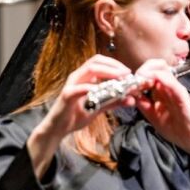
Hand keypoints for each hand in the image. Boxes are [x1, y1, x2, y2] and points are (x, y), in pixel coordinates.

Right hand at [28, 55, 134, 176]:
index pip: (101, 62)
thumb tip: (131, 99)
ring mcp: (72, 84)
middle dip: (114, 65)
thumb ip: (113, 102)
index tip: (128, 73)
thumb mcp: (98, 108)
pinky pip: (80, 88)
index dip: (116, 64)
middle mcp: (78, 77)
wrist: (58, 128)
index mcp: (85, 77)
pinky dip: (93, 87)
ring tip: (119, 79)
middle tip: (126, 74)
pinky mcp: (67, 95)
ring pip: (90, 70)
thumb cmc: (76, 116)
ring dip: (107, 72)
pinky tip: (103, 91)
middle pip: (96, 61)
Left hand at [134, 59, 189, 169]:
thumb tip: (131, 94)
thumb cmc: (175, 129)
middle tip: (137, 77)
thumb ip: (143, 105)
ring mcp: (176, 91)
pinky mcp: (182, 97)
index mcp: (161, 91)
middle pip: (156, 67)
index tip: (130, 82)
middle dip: (144, 69)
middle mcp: (168, 88)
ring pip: (164, 71)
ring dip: (151, 71)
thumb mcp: (153, 117)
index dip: (139, 74)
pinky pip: (173, 84)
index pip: (150, 74)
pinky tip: (155, 78)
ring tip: (142, 77)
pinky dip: (163, 79)